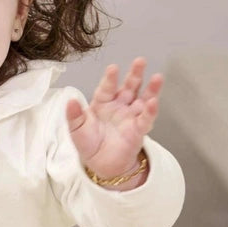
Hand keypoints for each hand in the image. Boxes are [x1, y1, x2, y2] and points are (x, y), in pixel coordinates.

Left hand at [66, 57, 162, 184]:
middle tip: (140, 61)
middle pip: (129, 88)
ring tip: (157, 78)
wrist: (101, 165)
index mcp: (102, 103)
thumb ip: (74, 116)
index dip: (110, 79)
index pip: (107, 88)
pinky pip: (145, 119)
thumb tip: (70, 101)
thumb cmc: (89, 144)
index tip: (113, 68)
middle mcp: (119, 107)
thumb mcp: (76, 130)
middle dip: (135, 75)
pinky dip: (150, 111)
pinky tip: (153, 102)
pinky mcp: (138, 130)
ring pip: (142, 100)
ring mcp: (130, 117)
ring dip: (150, 90)